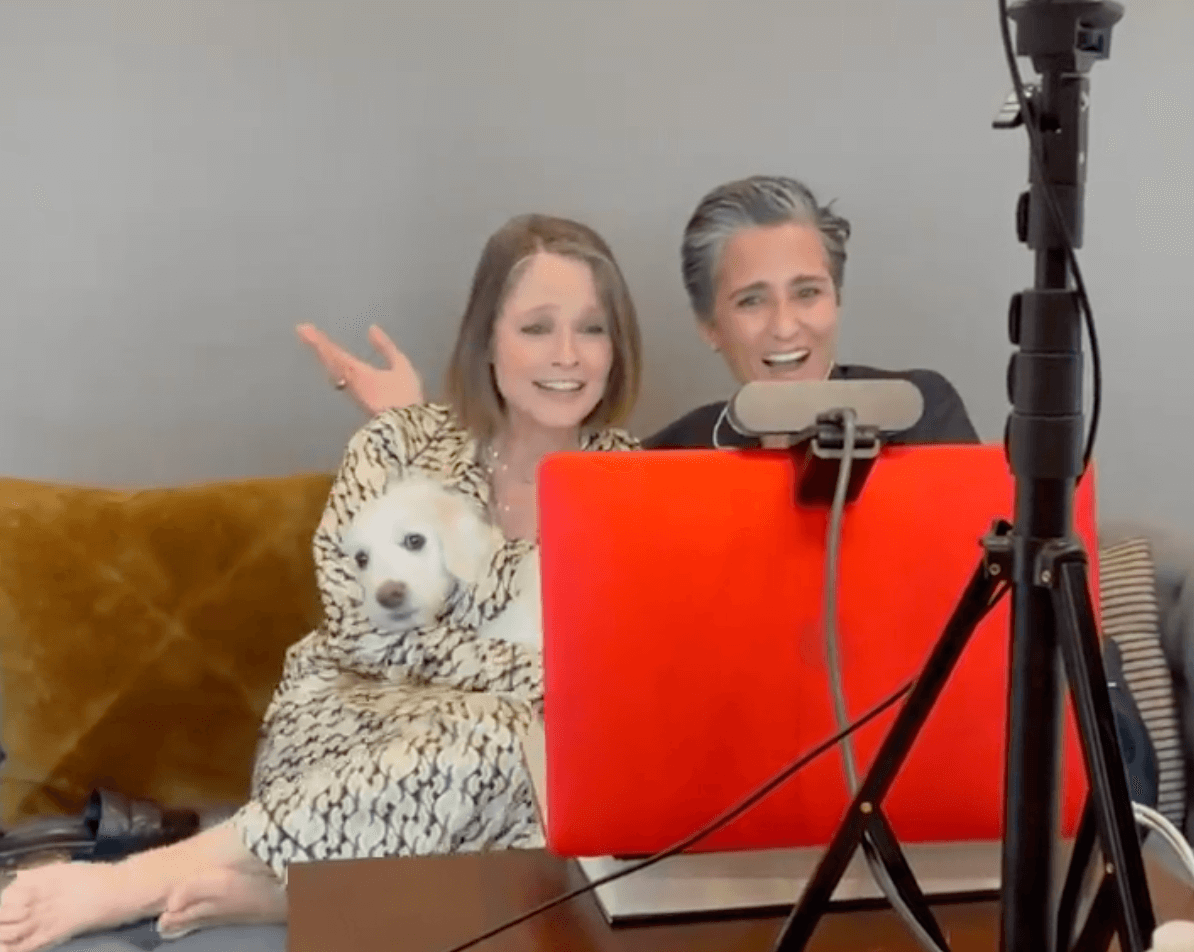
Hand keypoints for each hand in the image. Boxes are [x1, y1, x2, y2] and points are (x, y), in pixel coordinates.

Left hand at [296, 323, 423, 416]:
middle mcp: (349, 382)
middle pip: (329, 361)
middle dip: (316, 345)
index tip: (304, 329)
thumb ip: (386, 348)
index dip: (319, 341)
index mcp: (358, 373)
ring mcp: (352, 392)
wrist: (405, 427)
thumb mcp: (401, 368)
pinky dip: (333, 366)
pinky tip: (334, 365)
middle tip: (302, 331)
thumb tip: (373, 330)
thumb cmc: (405, 397)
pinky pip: (340, 378)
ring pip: (333, 370)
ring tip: (315, 343)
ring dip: (323, 355)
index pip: (334, 353)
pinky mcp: (357, 399)